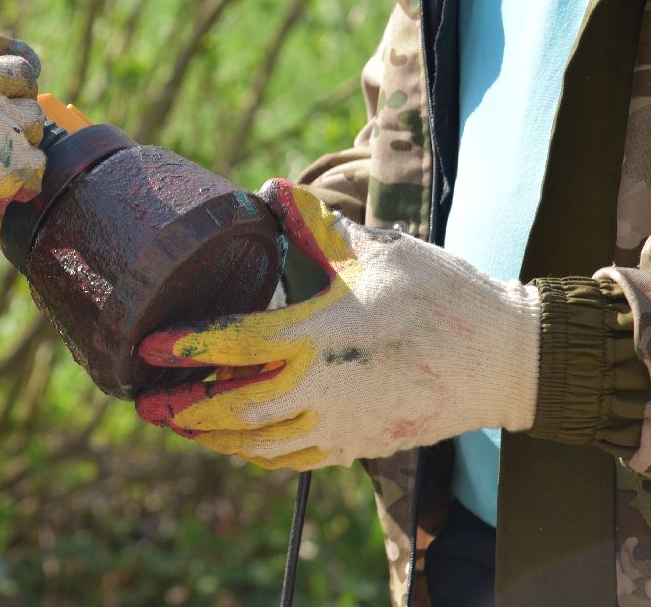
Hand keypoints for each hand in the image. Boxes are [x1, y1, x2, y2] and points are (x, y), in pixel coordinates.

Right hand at [0, 30, 45, 282]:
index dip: (0, 71)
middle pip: (21, 77)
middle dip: (15, 98)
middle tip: (1, 125)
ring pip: (34, 119)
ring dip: (22, 135)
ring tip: (1, 157)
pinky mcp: (7, 161)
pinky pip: (36, 162)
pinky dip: (25, 175)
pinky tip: (10, 184)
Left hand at [133, 180, 540, 469]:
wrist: (506, 357)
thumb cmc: (441, 294)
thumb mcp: (376, 249)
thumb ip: (315, 226)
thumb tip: (270, 190)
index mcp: (320, 334)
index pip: (235, 343)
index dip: (187, 346)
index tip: (149, 346)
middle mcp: (323, 388)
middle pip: (234, 408)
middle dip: (183, 408)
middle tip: (144, 400)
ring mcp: (341, 424)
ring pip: (258, 443)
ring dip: (212, 437)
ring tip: (179, 424)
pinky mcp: (358, 444)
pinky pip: (292, 460)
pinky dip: (255, 455)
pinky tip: (235, 444)